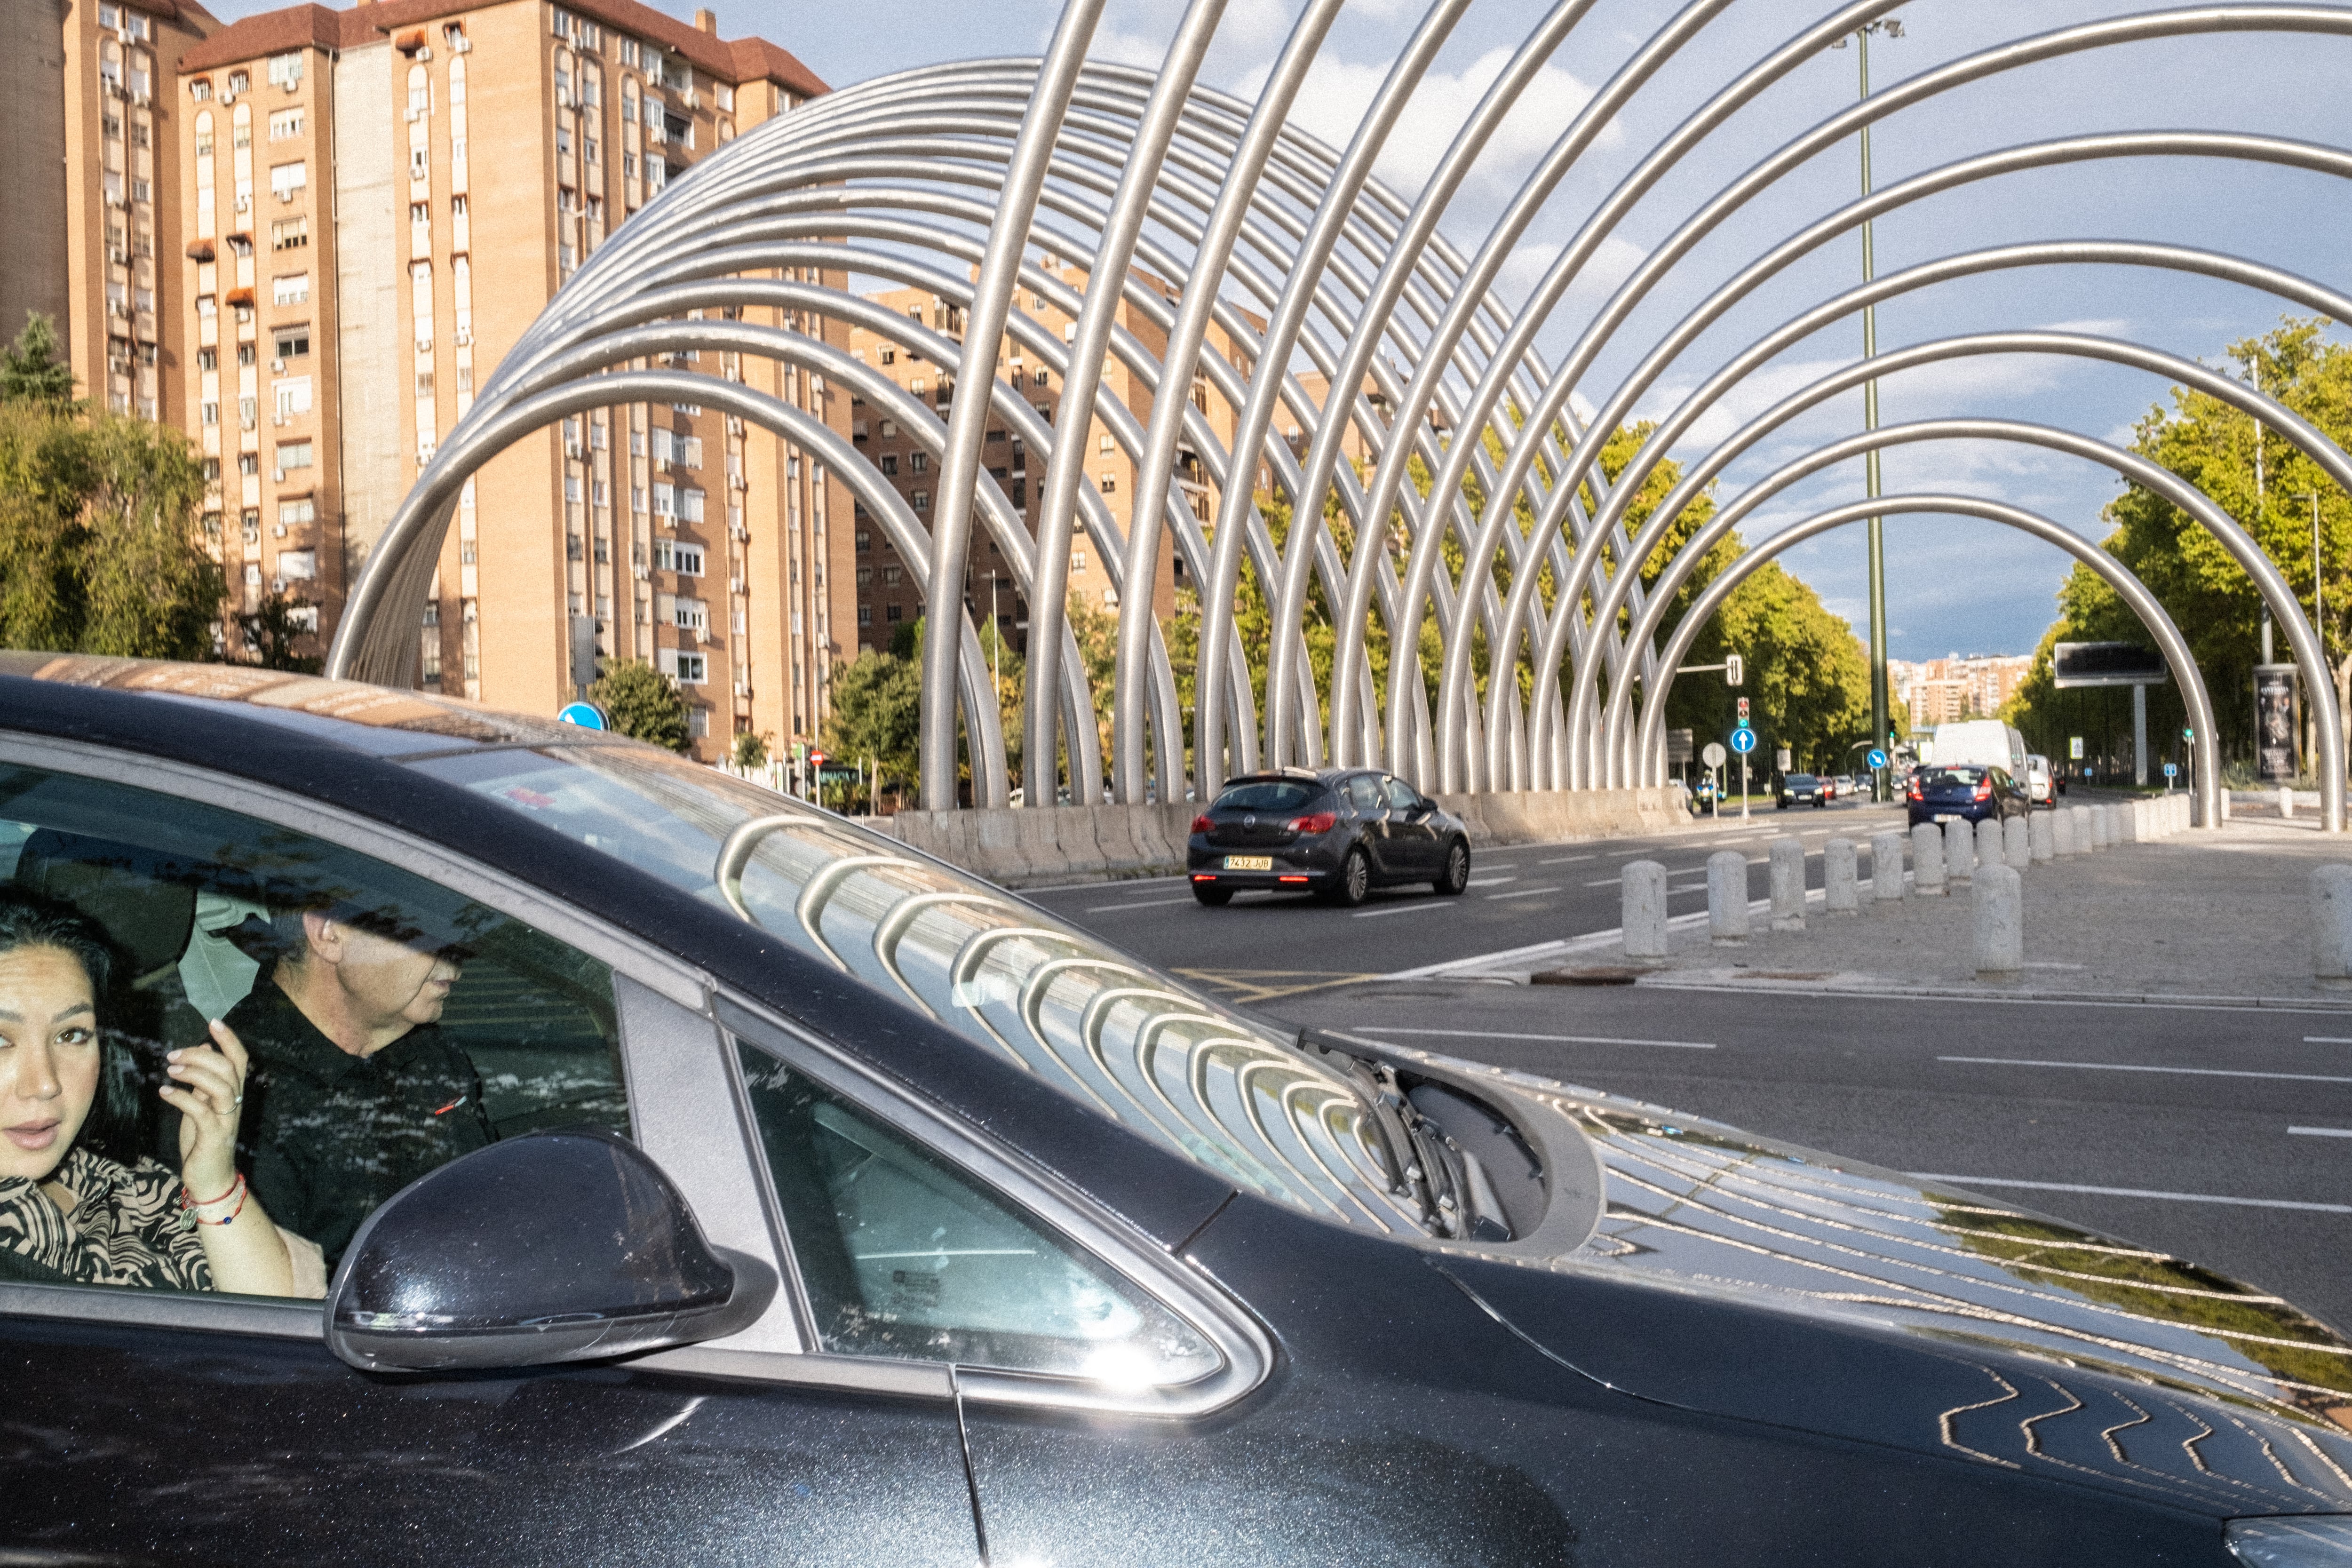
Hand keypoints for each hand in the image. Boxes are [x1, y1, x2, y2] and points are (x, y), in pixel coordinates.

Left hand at [166, 1020, 248, 1201]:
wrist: (210, 1178)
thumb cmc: (203, 1140)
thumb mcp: (203, 1105)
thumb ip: (204, 1081)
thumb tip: (204, 1050)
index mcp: (233, 1094)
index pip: (239, 1060)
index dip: (230, 1039)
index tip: (213, 1022)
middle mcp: (234, 1104)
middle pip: (229, 1069)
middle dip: (201, 1056)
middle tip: (173, 1054)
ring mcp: (226, 1119)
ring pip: (221, 1086)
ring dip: (194, 1073)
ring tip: (170, 1070)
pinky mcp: (214, 1135)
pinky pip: (201, 1111)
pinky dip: (181, 1097)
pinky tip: (164, 1092)